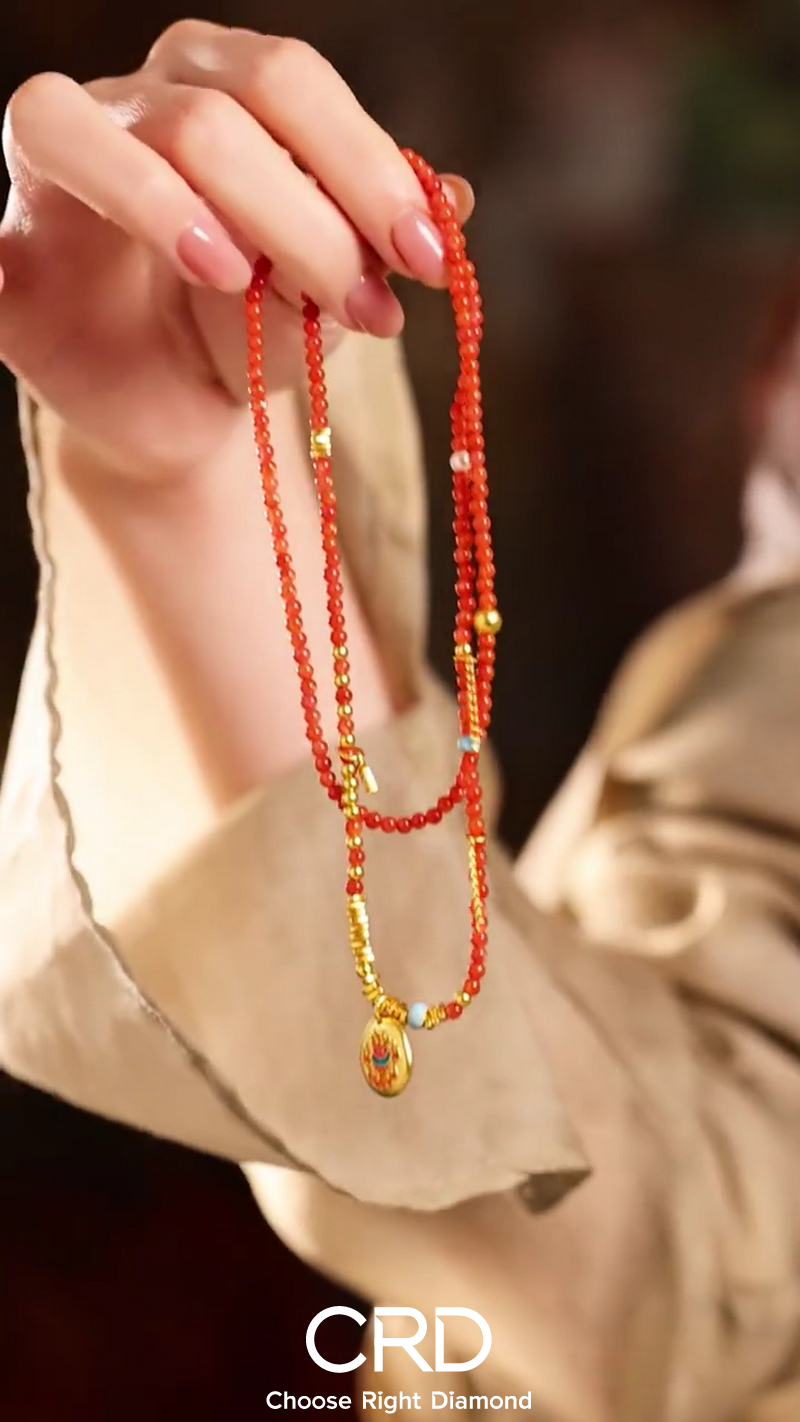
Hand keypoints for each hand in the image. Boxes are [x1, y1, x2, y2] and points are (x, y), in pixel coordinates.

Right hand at [0, 20, 473, 479]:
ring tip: (237, 280)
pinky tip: (31, 292)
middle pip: (212, 114)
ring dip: (176, 206)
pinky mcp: (7, 263)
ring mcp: (55, 175)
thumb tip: (455, 197)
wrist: (182, 410)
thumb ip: (376, 240)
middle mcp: (132, 105)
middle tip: (366, 311)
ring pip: (104, 137)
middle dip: (305, 217)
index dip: (365, 165)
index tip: (428, 259)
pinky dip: (3, 266)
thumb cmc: (256, 328)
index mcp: (216, 88)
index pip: (290, 83)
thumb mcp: (331, 291)